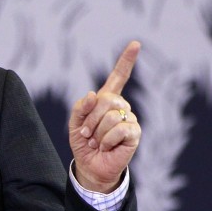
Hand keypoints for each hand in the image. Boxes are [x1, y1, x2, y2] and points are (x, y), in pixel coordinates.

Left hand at [69, 40, 141, 192]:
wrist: (90, 166)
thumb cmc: (84, 143)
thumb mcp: (75, 124)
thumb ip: (80, 107)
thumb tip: (93, 95)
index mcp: (107, 100)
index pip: (119, 76)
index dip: (127, 60)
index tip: (136, 44)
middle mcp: (121, 106)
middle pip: (106, 100)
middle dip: (91, 119)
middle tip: (87, 135)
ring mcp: (129, 118)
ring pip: (111, 116)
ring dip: (98, 133)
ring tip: (97, 143)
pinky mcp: (134, 133)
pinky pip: (120, 129)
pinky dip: (107, 140)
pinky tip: (107, 147)